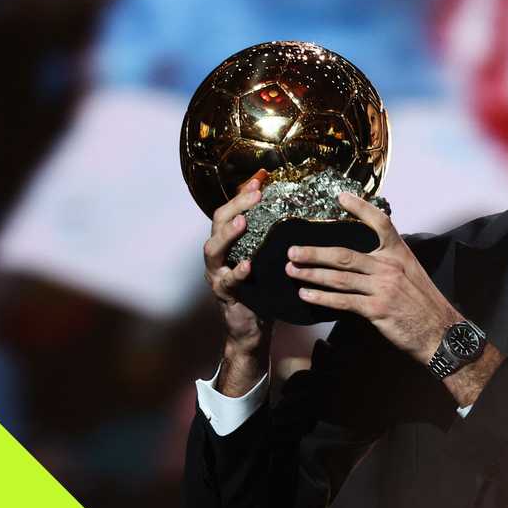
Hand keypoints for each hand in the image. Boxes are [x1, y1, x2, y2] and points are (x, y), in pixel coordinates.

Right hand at [203, 168, 272, 352]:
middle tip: (254, 195)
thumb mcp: (266, 259)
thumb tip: (294, 210)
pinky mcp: (225, 295)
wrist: (252, 328)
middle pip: (218, 224)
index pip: (230, 211)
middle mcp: (218, 256)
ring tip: (242, 223)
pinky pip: (227, 282)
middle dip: (236, 206)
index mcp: (228, 244)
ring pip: (213, 250)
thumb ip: (271, 238)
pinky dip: (236, 272)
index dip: (242, 195)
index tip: (260, 180)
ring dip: (228, 235)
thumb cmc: (261, 289)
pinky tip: (248, 265)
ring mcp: (217, 275)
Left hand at [285, 192, 460, 365]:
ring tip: (293, 271)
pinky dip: (322, 298)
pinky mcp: (377, 308)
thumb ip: (389, 265)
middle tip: (292, 251)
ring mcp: (383, 287)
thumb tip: (362, 262)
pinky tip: (307, 295)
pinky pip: (343, 301)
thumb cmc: (425, 304)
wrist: (442, 331)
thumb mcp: (412, 274)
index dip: (361, 208)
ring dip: (312, 274)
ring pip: (339, 277)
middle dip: (315, 253)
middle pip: (345, 254)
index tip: (341, 197)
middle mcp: (390, 267)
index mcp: (399, 254)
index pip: (381, 223)